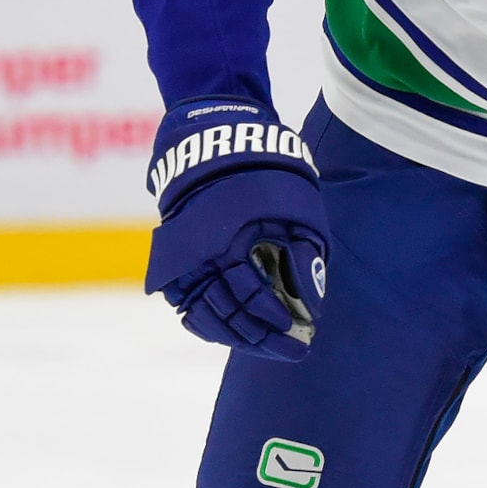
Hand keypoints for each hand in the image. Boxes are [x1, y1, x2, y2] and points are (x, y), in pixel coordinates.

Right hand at [143, 99, 328, 360]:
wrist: (214, 136)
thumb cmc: (265, 172)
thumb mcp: (296, 207)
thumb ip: (305, 257)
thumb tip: (312, 306)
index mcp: (232, 240)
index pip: (253, 298)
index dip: (276, 321)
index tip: (300, 334)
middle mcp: (202, 254)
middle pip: (228, 313)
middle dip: (260, 338)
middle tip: (289, 351)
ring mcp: (183, 257)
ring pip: (202, 314)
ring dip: (233, 336)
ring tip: (261, 347)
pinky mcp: (174, 256)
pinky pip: (184, 301)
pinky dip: (205, 322)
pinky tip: (227, 332)